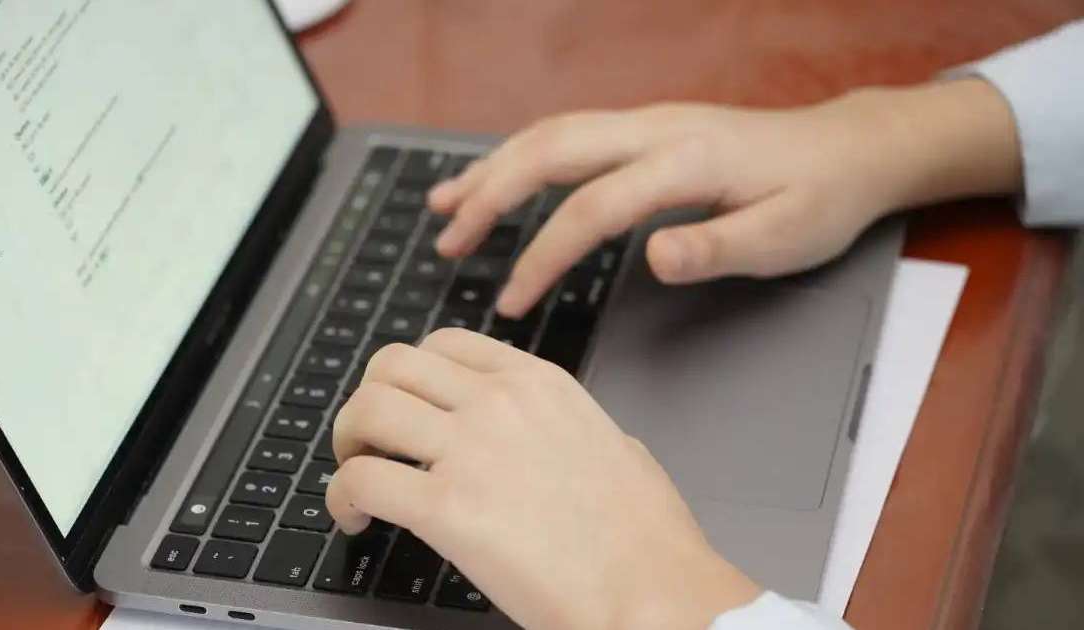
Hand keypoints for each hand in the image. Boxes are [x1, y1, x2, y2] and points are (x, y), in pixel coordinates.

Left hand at [326, 329, 760, 629]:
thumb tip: (558, 440)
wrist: (652, 590)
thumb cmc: (647, 537)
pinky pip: (360, 479)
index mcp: (538, 383)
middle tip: (370, 441)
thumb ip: (573, 429)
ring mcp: (470, 449)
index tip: (406, 405)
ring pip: (367, 410)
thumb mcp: (617, 448)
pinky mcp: (445, 507)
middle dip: (369, 401)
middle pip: (392, 365)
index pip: (446, 344)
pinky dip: (340, 498)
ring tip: (355, 478)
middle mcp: (498, 402)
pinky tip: (355, 520)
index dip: (410, 374)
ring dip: (347, 443)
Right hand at [428, 79, 1019, 317]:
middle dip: (490, 195)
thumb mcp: (784, 237)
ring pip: (549, 134)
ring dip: (492, 169)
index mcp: (687, 159)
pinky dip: (518, 156)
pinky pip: (565, 134)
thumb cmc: (817, 200)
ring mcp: (645, 122)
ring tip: (443, 207)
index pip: (593, 207)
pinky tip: (492, 178)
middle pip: (551, 151)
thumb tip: (652, 258)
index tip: (512, 301)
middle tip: (446, 242)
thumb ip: (716, 246)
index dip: (544, 256)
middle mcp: (655, 128)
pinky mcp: (641, 129)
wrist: (843, 150)